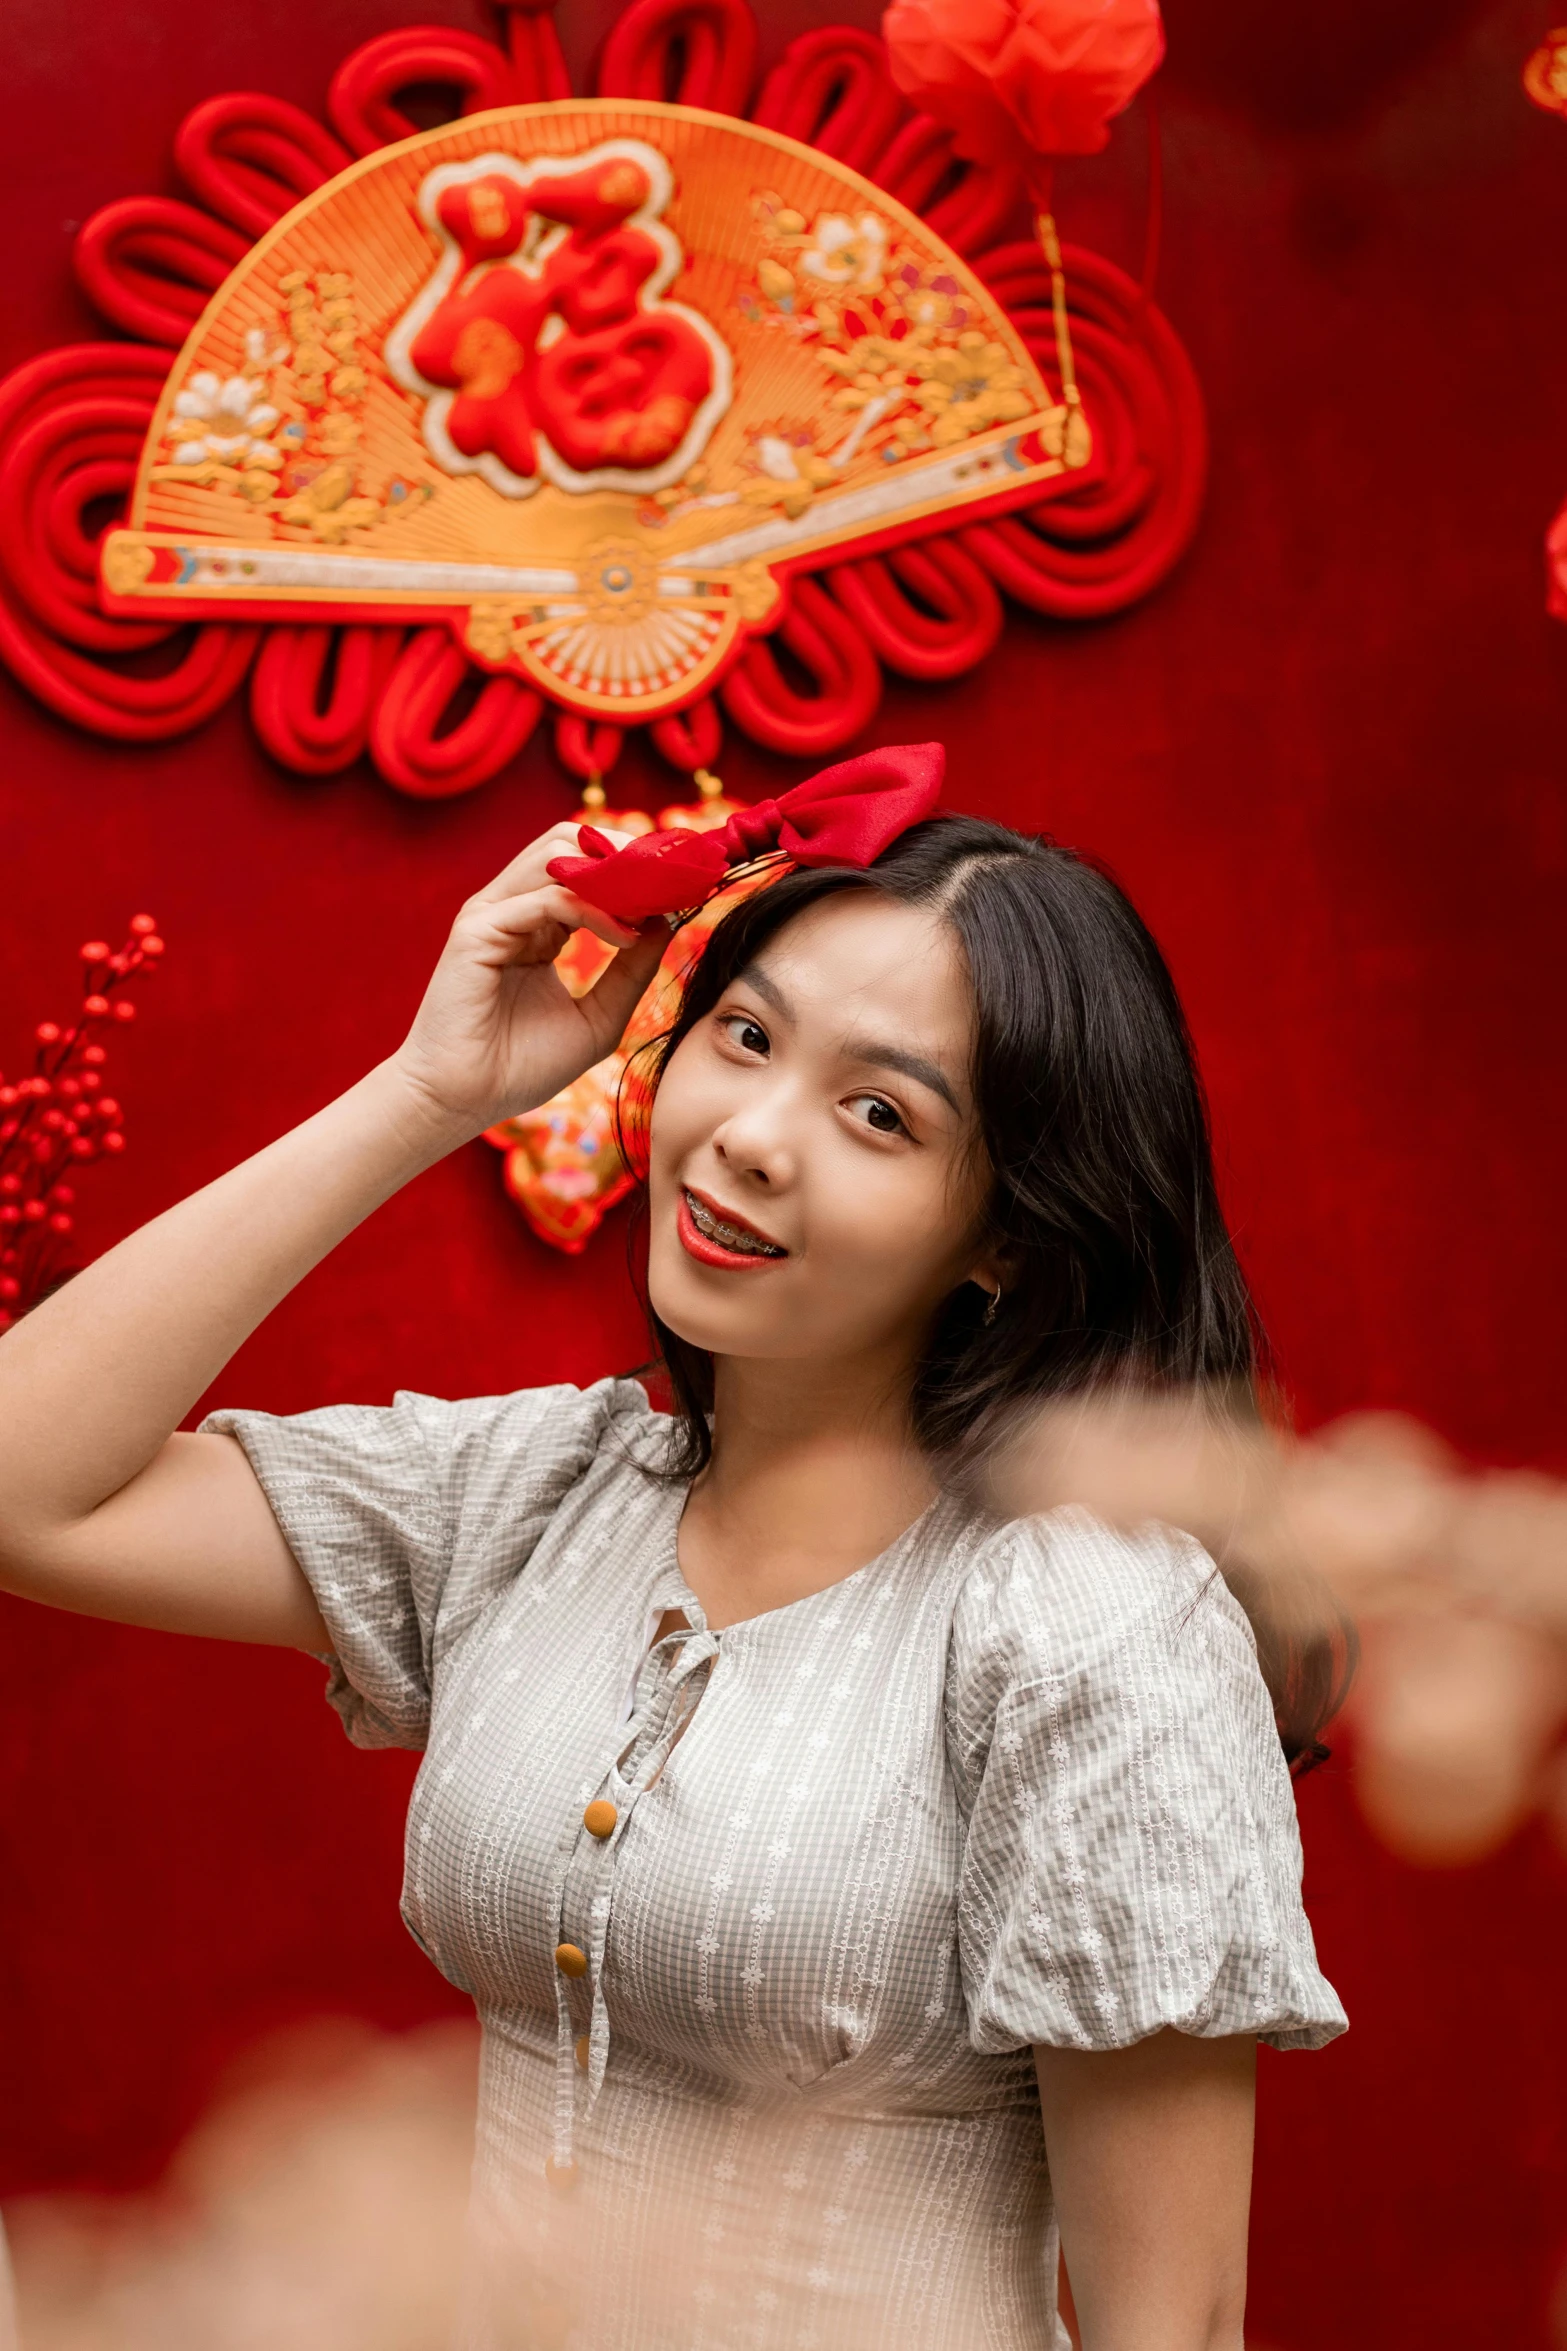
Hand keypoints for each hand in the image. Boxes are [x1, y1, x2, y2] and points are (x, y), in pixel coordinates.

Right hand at [388, 823, 668, 1139]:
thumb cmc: (520, 1067)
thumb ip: (631, 972)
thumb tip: (667, 924)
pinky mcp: (478, 930)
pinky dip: (594, 910)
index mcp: (538, 926)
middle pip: (569, 840)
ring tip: (652, 901)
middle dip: (624, 851)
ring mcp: (492, 914)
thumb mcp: (598, 1018)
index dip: (634, 867)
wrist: (461, 1101)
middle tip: (669, 879)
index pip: (586, 868)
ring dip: (613, 872)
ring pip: (556, 853)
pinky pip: (547, 898)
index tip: (682, 882)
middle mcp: (513, 909)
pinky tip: (625, 936)